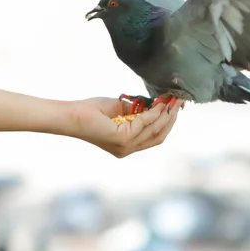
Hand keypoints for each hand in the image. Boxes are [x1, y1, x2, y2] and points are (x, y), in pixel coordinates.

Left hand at [67, 97, 183, 157]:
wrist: (71, 116)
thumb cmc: (91, 112)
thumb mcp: (119, 109)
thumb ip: (136, 110)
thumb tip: (155, 103)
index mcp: (127, 145)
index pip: (154, 137)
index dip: (167, 122)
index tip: (174, 106)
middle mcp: (127, 149)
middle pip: (159, 136)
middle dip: (170, 119)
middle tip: (178, 102)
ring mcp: (125, 147)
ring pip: (154, 131)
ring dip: (164, 115)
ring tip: (170, 101)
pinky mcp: (121, 139)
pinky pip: (143, 124)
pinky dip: (152, 114)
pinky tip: (157, 104)